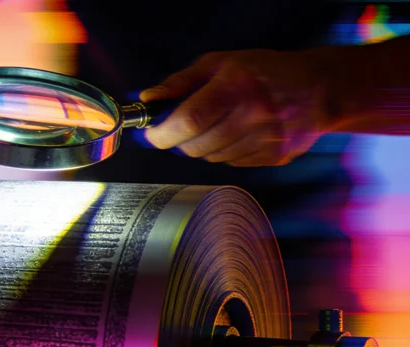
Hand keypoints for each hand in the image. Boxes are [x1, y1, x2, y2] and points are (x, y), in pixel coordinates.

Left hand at [140, 49, 333, 166]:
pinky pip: (232, 163)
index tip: (151, 134)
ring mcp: (267, 139)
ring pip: (211, 157)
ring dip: (202, 146)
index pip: (189, 120)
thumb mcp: (220, 63)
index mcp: (237, 86)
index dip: (163, 133)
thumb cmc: (264, 71)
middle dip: (178, 141)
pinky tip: (236, 132)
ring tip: (216, 124)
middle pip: (196, 146)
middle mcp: (255, 114)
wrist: (320, 89)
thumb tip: (148, 99)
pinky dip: (224, 152)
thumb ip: (180, 82)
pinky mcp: (276, 157)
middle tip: (179, 128)